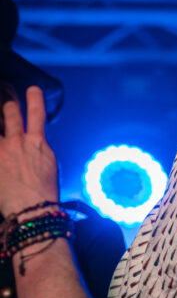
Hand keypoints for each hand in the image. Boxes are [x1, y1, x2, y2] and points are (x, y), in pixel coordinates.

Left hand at [0, 85, 59, 217]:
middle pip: (11, 115)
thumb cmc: (44, 192)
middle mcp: (18, 142)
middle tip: (7, 103)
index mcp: (38, 143)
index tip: (32, 90)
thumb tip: (35, 148)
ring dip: (4, 116)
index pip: (37, 113)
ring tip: (4, 109)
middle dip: (9, 108)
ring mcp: (2, 151)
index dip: (34, 99)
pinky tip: (0, 157)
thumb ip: (40, 152)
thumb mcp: (50, 166)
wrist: (32, 208)